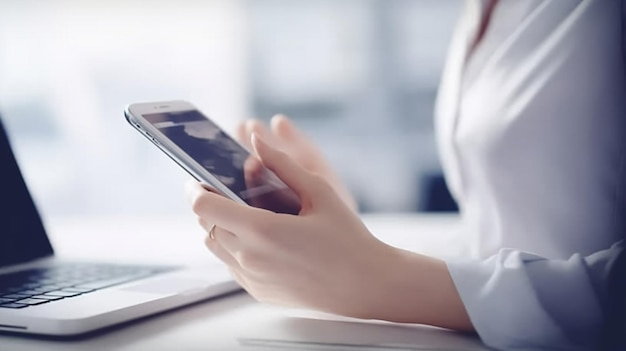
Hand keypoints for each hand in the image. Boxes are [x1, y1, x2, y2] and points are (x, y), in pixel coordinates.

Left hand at [186, 134, 472, 330]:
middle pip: (206, 225)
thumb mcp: (320, 192)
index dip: (195, 189)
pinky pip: (231, 265)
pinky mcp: (257, 291)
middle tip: (224, 189)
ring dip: (219, 226)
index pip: (204, 206)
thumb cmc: (348, 238)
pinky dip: (233, 247)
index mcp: (262, 230)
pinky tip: (258, 236)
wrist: (365, 285)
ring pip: (214, 246)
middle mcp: (250, 258)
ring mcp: (252, 278)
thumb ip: (283, 164)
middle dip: (209, 204)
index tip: (197, 178)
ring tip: (241, 211)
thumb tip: (256, 142)